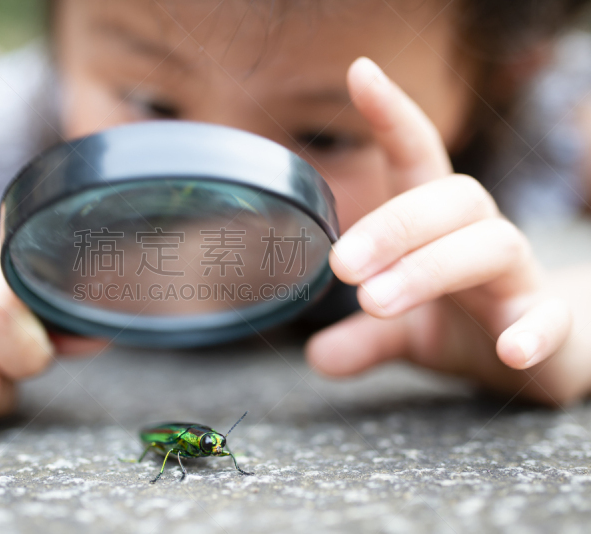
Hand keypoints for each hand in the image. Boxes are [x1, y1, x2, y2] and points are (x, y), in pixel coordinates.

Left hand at [305, 57, 582, 404]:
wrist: (548, 358)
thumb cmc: (473, 324)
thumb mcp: (407, 334)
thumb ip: (364, 340)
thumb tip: (316, 356)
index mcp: (440, 229)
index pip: (419, 159)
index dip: (393, 116)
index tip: (360, 72)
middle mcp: (480, 238)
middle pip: (451, 199)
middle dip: (393, 225)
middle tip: (341, 266)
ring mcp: (519, 279)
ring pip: (492, 244)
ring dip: (429, 269)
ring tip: (375, 303)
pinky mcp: (551, 323)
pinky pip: (550, 316)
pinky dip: (532, 329)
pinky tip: (507, 350)